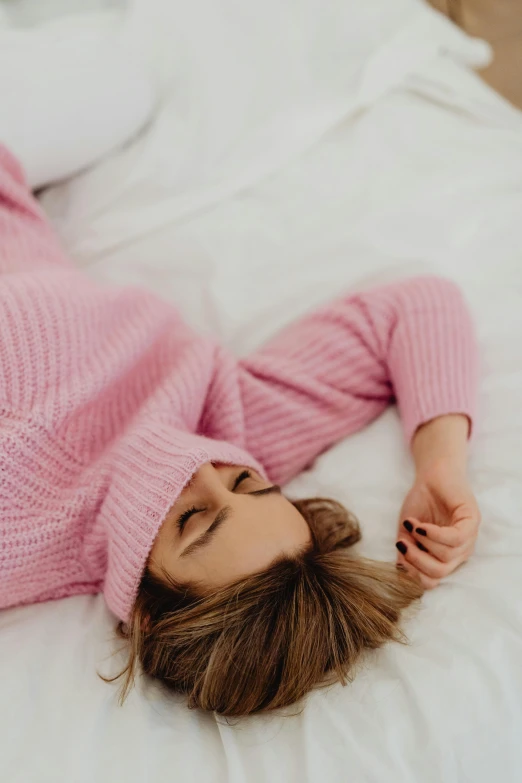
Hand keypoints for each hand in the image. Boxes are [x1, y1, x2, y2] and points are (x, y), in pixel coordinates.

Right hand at [396, 458, 480, 588]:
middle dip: (416, 561)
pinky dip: (434, 534)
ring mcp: (468, 538)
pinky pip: (455, 539)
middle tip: (402, 543)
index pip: (431, 580)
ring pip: (446, 557)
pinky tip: (420, 525)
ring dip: (423, 542)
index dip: (412, 572)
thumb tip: (402, 571)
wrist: (430, 476)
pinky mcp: (472, 521)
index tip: (399, 551)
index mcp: (444, 558)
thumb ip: (405, 553)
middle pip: (439, 573)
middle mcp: (459, 552)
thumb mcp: (406, 532)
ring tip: (411, 525)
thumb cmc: (420, 503)